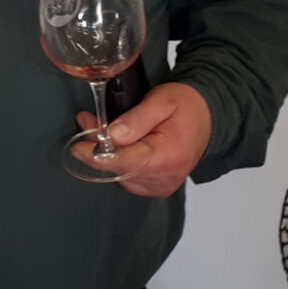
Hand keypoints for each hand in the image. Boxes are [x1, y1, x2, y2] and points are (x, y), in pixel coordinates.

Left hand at [74, 81, 211, 197]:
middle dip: (98, 148)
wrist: (208, 118)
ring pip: (120, 175)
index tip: (79, 147)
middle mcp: (165, 178)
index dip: (97, 155)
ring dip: (106, 154)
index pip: (125, 162)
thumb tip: (112, 134)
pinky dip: (118, 162)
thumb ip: (136, 118)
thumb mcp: (162, 100)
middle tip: (87, 123)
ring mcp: (160, 186)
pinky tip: (117, 145)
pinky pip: (127, 178)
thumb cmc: (187, 106)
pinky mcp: (156, 187)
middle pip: (119, 169)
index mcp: (168, 156)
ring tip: (103, 129)